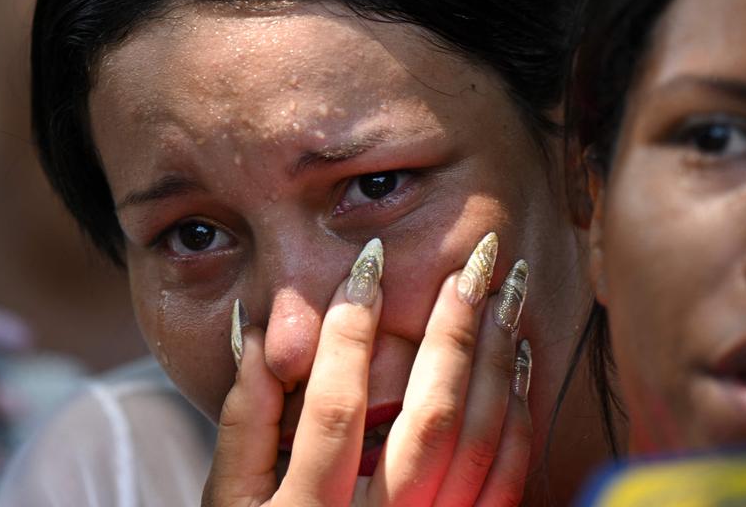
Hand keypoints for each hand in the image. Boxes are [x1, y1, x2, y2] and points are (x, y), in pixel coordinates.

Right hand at [204, 234, 534, 506]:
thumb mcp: (230, 503)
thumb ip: (242, 421)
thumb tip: (258, 332)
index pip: (335, 410)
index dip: (350, 333)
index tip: (368, 266)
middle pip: (427, 421)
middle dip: (452, 332)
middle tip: (471, 263)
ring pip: (475, 445)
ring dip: (494, 362)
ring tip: (503, 294)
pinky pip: (504, 478)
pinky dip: (516, 414)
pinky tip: (516, 358)